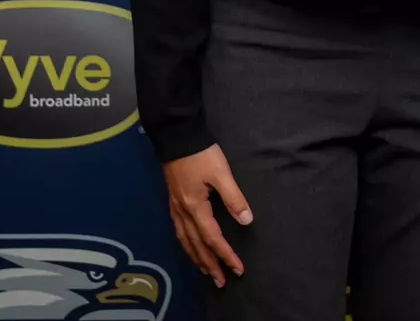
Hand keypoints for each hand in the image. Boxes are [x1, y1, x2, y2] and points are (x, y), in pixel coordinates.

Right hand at [161, 144, 251, 286]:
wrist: (177, 138)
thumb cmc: (201, 155)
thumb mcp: (222, 174)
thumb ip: (234, 198)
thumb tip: (246, 220)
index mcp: (196, 208)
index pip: (213, 238)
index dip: (225, 255)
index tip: (237, 268)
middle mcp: (183, 213)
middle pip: (196, 246)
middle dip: (210, 265)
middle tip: (221, 281)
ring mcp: (175, 208)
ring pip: (185, 241)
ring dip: (196, 259)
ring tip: (206, 271)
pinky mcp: (173, 202)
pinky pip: (179, 232)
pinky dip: (186, 245)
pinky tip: (190, 247)